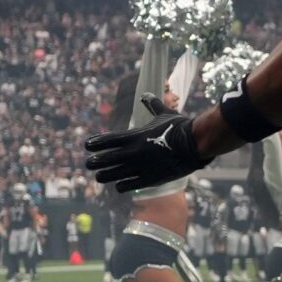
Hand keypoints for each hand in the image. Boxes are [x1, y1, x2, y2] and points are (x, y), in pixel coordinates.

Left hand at [84, 101, 209, 192]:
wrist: (194, 144)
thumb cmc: (180, 127)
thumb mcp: (164, 113)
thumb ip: (152, 105)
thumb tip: (146, 95)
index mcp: (133, 136)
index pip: (104, 140)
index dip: (93, 143)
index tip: (87, 146)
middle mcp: (132, 153)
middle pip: (102, 160)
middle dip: (92, 162)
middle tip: (90, 163)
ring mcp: (139, 167)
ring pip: (110, 176)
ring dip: (103, 176)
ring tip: (100, 176)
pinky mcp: (148, 179)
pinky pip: (126, 186)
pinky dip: (120, 185)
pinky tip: (119, 184)